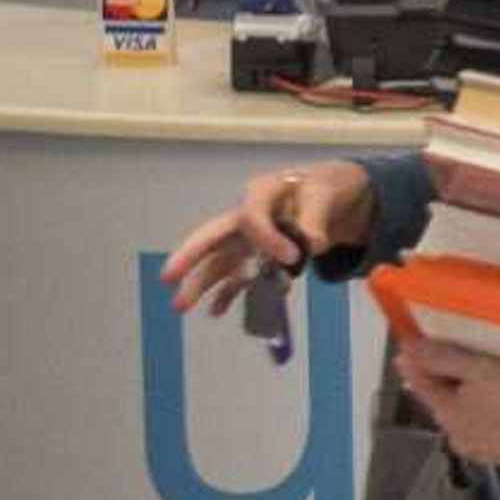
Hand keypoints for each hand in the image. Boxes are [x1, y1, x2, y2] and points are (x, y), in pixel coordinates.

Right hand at [164, 163, 373, 315]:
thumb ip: (316, 219)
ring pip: (221, 261)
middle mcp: (247, 216)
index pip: (251, 218)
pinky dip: (231, 293)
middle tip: (168, 279)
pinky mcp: (259, 256)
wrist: (332, 194)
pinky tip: (218, 311)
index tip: (293, 258)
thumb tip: (311, 245)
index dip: (267, 240)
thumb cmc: (324, 188)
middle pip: (214, 237)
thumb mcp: (325, 195)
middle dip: (191, 259)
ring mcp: (251, 238)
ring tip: (181, 307)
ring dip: (202, 284)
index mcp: (262, 193)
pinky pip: (241, 275)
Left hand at [394, 342, 499, 466]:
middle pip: (443, 397)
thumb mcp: (482, 368)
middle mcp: (459, 437)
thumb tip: (410, 351)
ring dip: (473, 394)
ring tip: (497, 376)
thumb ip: (441, 358)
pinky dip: (494, 410)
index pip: (419, 381)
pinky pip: (490, 424)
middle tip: (468, 356)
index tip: (419, 343)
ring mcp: (483, 448)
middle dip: (449, 376)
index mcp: (447, 416)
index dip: (417, 358)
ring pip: (468, 412)